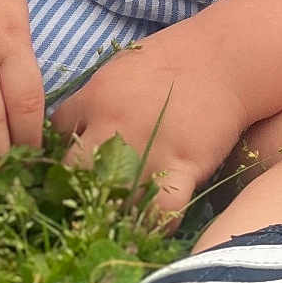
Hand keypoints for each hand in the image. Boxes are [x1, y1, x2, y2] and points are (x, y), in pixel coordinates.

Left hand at [50, 36, 247, 229]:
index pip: (56, 133)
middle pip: (72, 172)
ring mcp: (149, 148)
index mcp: (96, 98)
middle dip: (73, 188)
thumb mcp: (120, 68)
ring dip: (111, 212)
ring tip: (114, 222)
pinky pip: (162, 211)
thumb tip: (71, 131)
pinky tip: (154, 224)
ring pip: (111, 199)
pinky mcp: (184, 165)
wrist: (225, 57)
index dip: (61, 149)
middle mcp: (114, 126)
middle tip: (84, 199)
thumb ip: (94, 100)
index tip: (69, 164)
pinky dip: (156, 224)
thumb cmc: (173, 59)